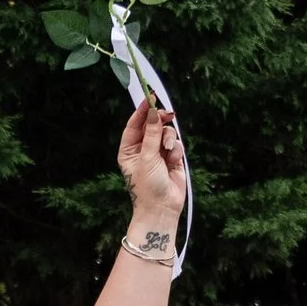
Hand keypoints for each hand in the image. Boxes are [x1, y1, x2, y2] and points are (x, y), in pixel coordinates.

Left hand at [118, 97, 187, 237]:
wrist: (162, 209)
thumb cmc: (147, 186)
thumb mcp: (147, 157)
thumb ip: (151, 134)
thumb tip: (153, 112)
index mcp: (129, 150)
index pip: (134, 124)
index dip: (142, 110)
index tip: (151, 97)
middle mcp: (143, 150)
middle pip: (152, 125)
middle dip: (160, 120)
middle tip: (168, 114)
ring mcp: (158, 153)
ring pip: (167, 133)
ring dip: (169, 139)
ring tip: (169, 152)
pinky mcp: (173, 158)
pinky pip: (177, 144)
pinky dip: (176, 150)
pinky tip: (173, 162)